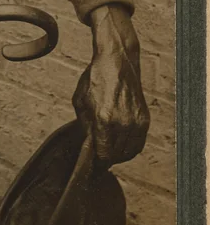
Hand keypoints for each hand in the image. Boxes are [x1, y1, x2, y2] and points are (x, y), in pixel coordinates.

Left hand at [72, 3, 149, 166]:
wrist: (117, 61)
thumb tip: (88, 145)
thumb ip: (85, 126)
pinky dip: (130, 147)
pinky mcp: (145, 118)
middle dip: (107, 158)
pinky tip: (121, 144)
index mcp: (104, 119)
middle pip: (117, 156)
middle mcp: (123, 123)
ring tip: (110, 151)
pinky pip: (139, 143)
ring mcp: (136, 121)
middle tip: (99, 156)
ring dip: (119, 155)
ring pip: (130, 152)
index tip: (92, 163)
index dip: (97, 161)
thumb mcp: (80, 102)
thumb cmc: (96, 79)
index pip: (103, 154)